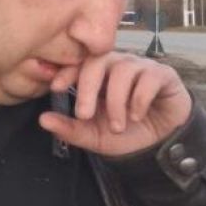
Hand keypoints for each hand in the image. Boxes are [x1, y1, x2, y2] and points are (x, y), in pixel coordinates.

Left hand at [38, 53, 191, 156]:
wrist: (160, 145)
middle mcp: (118, 65)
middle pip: (98, 61)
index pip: (80, 63)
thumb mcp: (94, 137)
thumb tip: (42, 120)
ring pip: (123, 69)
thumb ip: (70, 129)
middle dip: (87, 87)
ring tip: (117, 125)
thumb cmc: (126, 134)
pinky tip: (136, 115)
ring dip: (116, 101)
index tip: (56, 88)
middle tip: (84, 115)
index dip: (68, 71)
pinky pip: (149, 77)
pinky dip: (139, 98)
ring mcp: (141, 68)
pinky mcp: (163, 75)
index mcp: (98, 76)